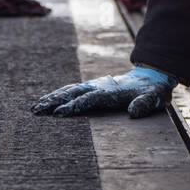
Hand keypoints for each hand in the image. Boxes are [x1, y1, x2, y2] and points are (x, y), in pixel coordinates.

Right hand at [31, 66, 175, 117]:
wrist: (151, 76)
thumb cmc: (152, 92)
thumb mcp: (154, 99)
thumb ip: (145, 104)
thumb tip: (133, 112)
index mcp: (110, 91)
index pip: (88, 99)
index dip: (73, 106)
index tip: (58, 113)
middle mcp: (99, 86)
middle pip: (72, 93)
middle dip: (54, 101)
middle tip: (37, 111)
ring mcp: (94, 85)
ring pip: (69, 90)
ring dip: (52, 98)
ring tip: (35, 107)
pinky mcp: (92, 86)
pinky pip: (72, 89)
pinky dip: (58, 94)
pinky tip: (47, 100)